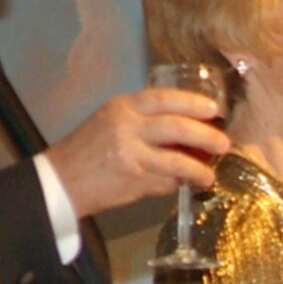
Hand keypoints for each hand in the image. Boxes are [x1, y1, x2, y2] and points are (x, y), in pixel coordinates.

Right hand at [43, 88, 229, 217]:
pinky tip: (184, 185)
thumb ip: (143, 120)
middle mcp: (126, 126)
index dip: (193, 103)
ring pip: (176, 160)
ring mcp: (130, 154)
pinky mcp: (132, 180)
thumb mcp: (110, 121)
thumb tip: (186, 125)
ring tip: (209, 175)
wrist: (59, 180)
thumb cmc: (87, 150)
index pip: (165, 98)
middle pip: (177, 127)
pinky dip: (177, 184)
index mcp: (122, 107)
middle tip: (223, 143)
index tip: (213, 110)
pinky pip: (165, 181)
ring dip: (198, 169)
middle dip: (206, 136)